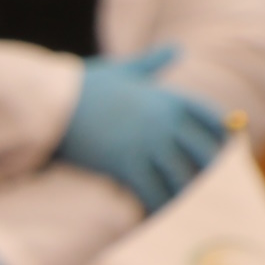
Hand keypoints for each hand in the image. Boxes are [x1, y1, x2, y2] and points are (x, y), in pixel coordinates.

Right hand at [56, 43, 231, 214]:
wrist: (46, 101)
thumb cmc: (80, 85)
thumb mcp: (123, 70)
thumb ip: (152, 63)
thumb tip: (178, 48)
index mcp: (169, 99)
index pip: (212, 121)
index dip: (219, 141)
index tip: (219, 155)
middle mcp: (165, 122)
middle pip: (202, 154)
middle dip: (206, 174)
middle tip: (205, 191)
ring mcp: (147, 145)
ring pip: (179, 178)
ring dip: (182, 196)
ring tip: (181, 210)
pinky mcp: (125, 165)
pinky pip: (151, 192)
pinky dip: (156, 207)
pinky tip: (154, 216)